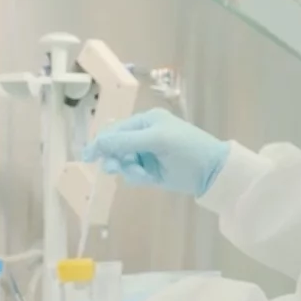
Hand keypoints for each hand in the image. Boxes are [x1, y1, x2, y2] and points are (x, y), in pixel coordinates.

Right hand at [84, 108, 230, 197]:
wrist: (212, 172)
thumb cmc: (187, 148)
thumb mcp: (156, 140)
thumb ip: (125, 141)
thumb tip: (97, 142)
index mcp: (147, 121)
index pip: (116, 129)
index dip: (101, 142)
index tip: (88, 156)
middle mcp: (145, 135)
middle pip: (116, 147)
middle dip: (115, 158)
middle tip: (114, 169)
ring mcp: (148, 154)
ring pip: (123, 162)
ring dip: (128, 169)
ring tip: (142, 175)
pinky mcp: (152, 171)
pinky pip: (133, 174)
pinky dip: (137, 177)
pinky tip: (149, 179)